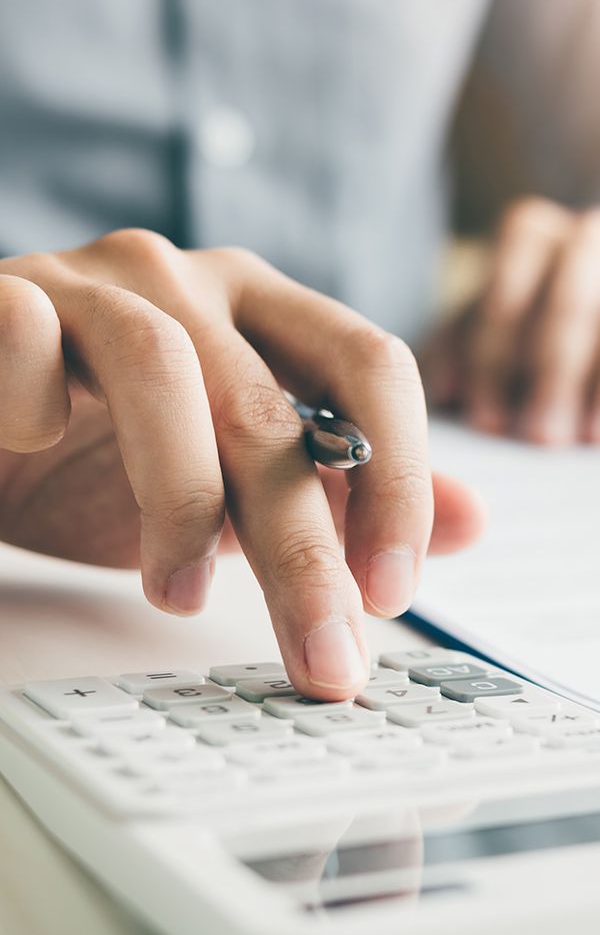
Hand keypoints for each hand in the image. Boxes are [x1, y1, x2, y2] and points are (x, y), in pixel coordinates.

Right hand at [0, 230, 484, 697]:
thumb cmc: (106, 454)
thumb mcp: (240, 485)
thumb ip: (344, 494)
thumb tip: (471, 519)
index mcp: (262, 310)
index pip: (369, 365)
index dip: (397, 478)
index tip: (390, 592)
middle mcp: (188, 282)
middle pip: (271, 404)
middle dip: (301, 547)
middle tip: (319, 652)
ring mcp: (93, 284)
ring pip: (162, 369)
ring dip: (177, 500)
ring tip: (172, 592)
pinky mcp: (6, 298)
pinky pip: (28, 340)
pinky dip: (38, 406)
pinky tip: (38, 445)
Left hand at [423, 197, 599, 443]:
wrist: (581, 297)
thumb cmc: (519, 321)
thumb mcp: (483, 324)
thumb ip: (457, 350)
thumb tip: (445, 393)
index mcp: (529, 236)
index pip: (506, 295)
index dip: (493, 362)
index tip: (485, 422)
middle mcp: (582, 239)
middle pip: (568, 308)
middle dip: (550, 377)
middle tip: (538, 437)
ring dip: (594, 386)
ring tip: (579, 437)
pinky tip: (599, 430)